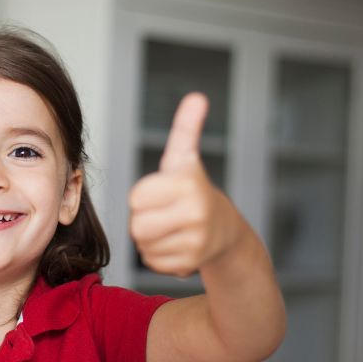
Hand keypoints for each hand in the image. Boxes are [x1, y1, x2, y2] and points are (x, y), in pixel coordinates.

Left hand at [129, 93, 245, 276]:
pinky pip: (152, 262)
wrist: (226, 231)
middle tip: (164, 213)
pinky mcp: (190, 264)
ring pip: (143, 245)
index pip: (136, 198)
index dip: (144, 196)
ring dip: (150, 239)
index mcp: (188, 184)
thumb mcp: (185, 158)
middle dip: (144, 219)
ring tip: (171, 228)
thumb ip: (186, 128)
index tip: (163, 192)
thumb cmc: (193, 189)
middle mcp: (195, 212)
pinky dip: (159, 256)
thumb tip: (196, 97)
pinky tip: (177, 244)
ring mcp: (195, 241)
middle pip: (137, 225)